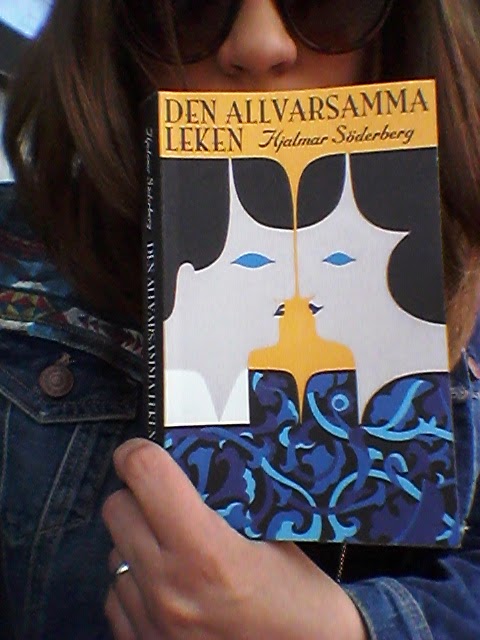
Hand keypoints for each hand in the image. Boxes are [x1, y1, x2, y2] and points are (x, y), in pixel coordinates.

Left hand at [102, 438, 366, 639]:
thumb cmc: (300, 600)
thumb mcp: (274, 537)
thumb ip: (225, 501)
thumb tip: (185, 466)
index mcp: (206, 552)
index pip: (145, 475)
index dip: (139, 453)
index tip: (143, 451)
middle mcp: (169, 588)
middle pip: (117, 509)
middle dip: (136, 495)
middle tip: (165, 498)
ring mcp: (152, 623)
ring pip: (113, 553)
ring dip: (135, 540)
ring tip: (173, 547)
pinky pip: (116, 596)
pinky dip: (135, 583)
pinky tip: (168, 585)